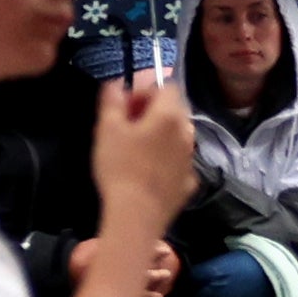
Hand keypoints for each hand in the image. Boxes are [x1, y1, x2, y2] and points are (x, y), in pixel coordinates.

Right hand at [87, 70, 193, 245]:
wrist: (137, 214)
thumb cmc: (120, 166)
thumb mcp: (107, 128)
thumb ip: (112, 100)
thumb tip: (117, 82)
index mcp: (168, 115)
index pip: (166, 86)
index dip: (145, 91)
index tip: (126, 106)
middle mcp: (187, 133)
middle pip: (175, 110)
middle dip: (153, 112)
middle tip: (127, 126)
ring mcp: (191, 158)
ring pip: (178, 136)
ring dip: (161, 135)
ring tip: (137, 150)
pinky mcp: (190, 181)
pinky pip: (179, 161)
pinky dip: (167, 160)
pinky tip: (149, 172)